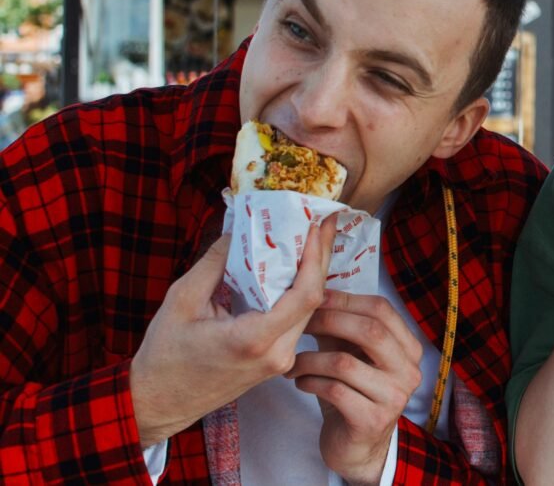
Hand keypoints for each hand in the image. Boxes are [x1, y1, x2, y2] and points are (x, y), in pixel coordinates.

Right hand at [130, 216, 337, 447]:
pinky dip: (299, 290)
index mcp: (254, 340)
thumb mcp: (183, 299)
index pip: (306, 295)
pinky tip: (297, 266)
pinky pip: (297, 320)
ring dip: (312, 272)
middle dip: (321, 256)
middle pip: (315, 299)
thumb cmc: (164, 355)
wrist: (158, 403)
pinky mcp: (277, 361)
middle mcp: (277, 353)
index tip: (318, 225)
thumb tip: (240, 229)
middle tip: (324, 220)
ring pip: (309, 310)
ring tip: (314, 236)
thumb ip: (216, 262)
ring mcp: (280, 360)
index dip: (316, 257)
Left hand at [288, 291, 423, 484]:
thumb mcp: (350, 355)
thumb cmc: (352, 393)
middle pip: (370, 331)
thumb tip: (315, 290)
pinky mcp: (372, 420)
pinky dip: (309, 382)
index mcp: (408, 348)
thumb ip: (340, 327)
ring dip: (309, 359)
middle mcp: (408, 371)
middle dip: (329, 321)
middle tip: (300, 324)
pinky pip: (334, 390)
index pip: (382, 310)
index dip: (346, 300)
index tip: (315, 298)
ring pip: (345, 362)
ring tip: (292, 363)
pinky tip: (300, 382)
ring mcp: (394, 397)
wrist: (358, 446)